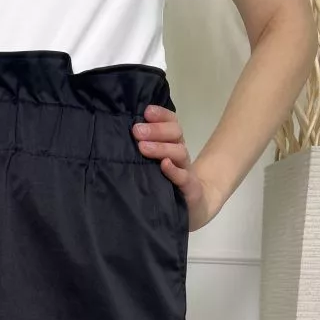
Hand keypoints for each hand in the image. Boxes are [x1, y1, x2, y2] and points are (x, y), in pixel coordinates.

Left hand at [132, 105, 224, 231]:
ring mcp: (186, 171)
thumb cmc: (167, 185)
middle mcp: (180, 154)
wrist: (195, 208)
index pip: (171, 123)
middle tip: (137, 131)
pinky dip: (173, 170)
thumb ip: (145, 150)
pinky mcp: (190, 189)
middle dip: (156, 130)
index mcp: (173, 145)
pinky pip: (183, 177)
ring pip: (179, 152)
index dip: (161, 115)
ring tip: (143, 147)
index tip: (146, 111)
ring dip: (161, 147)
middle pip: (175, 134)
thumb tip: (124, 135)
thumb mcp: (154, 166)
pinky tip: (164, 165)